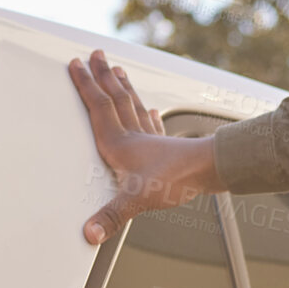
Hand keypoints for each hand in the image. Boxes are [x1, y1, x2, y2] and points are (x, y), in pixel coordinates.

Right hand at [68, 49, 224, 244]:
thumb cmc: (178, 180)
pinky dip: (149, 115)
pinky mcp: (167, 146)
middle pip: (116, 98)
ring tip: (117, 71)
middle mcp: (135, 136)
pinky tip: (152, 110)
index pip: (98, 107)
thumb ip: (112, 216)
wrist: (213, 170)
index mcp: (120, 144)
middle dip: (103, 76)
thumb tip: (90, 233)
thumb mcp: (138, 199)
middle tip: (96, 54)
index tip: (75, 64)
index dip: (85, 85)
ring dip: (123, 87)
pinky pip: (154, 124)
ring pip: (133, 105)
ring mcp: (152, 139)